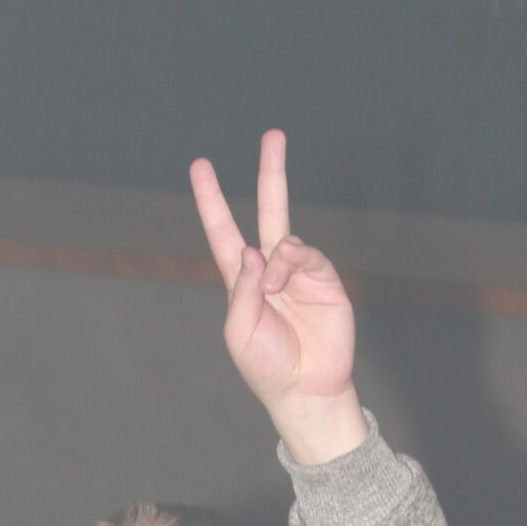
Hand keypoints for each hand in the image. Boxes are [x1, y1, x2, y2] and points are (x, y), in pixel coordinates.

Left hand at [189, 129, 366, 464]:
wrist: (307, 391)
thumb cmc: (266, 367)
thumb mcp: (239, 331)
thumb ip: (241, 290)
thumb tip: (254, 250)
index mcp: (241, 281)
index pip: (223, 231)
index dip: (211, 200)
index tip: (199, 165)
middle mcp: (270, 270)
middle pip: (269, 210)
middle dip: (271, 173)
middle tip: (274, 134)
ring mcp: (299, 273)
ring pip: (287, 238)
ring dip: (277, 258)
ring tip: (274, 286)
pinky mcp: (326, 280)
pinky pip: (308, 253)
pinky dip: (294, 259)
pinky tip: (285, 277)